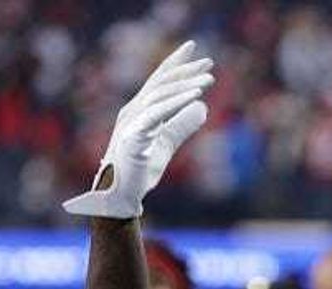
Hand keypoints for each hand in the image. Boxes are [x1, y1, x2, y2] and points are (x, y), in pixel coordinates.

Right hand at [63, 41, 213, 218]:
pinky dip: (176, 103)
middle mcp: (134, 110)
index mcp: (141, 110)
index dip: (177, 64)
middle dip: (185, 70)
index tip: (197, 51)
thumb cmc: (140, 168)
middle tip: (210, 63)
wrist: (121, 194)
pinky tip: (194, 96)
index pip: (160, 80)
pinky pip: (156, 114)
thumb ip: (182, 124)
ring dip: (186, 85)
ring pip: (161, 95)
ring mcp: (131, 122)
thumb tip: (203, 107)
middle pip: (161, 83)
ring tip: (208, 80)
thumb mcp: (167, 142)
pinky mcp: (133, 136)